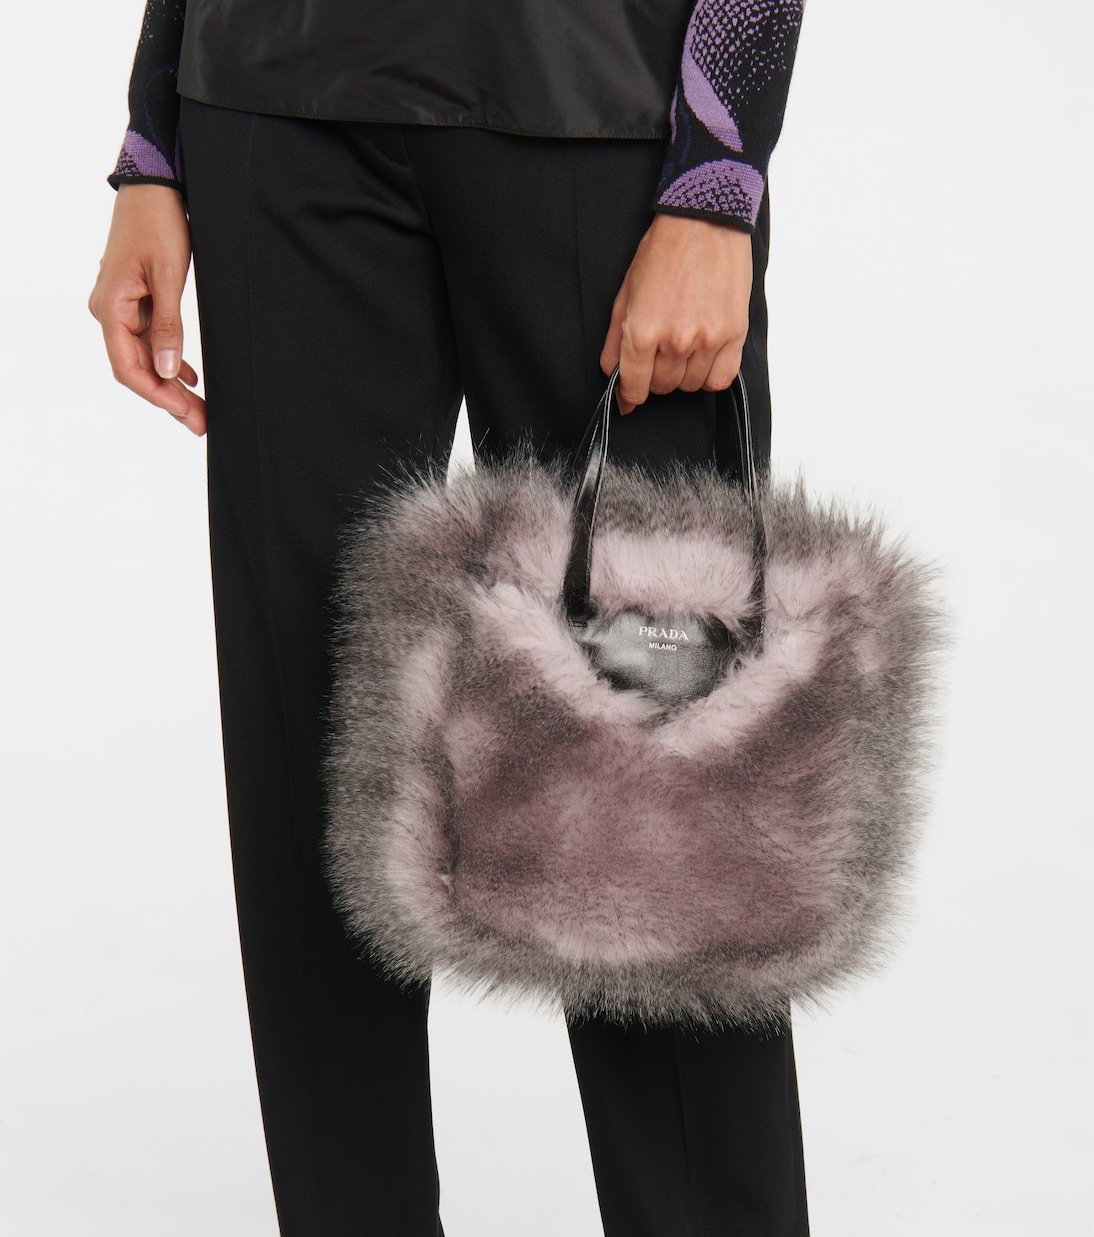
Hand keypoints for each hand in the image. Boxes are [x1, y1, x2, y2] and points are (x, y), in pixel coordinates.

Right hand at [88, 183, 206, 435]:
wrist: (154, 186)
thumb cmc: (159, 223)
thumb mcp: (168, 276)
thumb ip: (168, 326)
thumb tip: (169, 371)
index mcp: (111, 308)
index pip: (128, 368)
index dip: (157, 396)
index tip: (185, 414)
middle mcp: (109, 311)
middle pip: (138, 368)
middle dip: (169, 398)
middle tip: (201, 423)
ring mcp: (121, 306)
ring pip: (146, 356)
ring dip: (171, 383)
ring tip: (201, 408)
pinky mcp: (135, 299)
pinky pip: (149, 339)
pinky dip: (170, 359)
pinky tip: (189, 376)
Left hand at [600, 212, 752, 413]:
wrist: (704, 221)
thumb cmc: (662, 253)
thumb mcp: (625, 294)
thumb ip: (615, 340)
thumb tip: (611, 374)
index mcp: (643, 331)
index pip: (634, 386)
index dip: (630, 396)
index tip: (630, 398)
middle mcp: (675, 341)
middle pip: (663, 387)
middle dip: (655, 378)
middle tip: (658, 356)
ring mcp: (707, 339)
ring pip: (690, 385)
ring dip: (682, 375)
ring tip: (682, 349)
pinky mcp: (734, 333)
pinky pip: (721, 378)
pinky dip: (710, 376)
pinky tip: (704, 359)